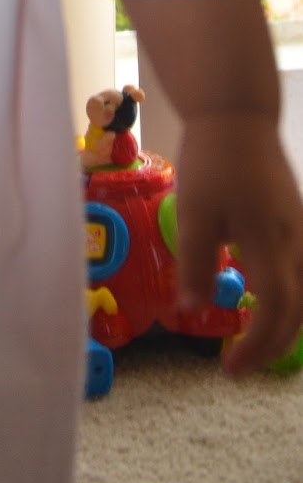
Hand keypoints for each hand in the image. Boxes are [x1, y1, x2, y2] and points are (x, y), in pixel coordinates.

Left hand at [174, 113, 302, 374]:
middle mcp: (295, 241)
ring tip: (256, 337)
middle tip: (240, 363)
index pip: (278, 312)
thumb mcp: (193, 211)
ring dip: (286, 322)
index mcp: (270, 244)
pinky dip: (290, 295)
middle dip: (273, 345)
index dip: (258, 348)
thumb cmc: (211, 160)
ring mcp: (301, 228)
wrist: (236, 113)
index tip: (230, 369)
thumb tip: (190, 310)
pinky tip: (266, 295)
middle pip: (299, 310)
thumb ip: (194, 262)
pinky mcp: (296, 217)